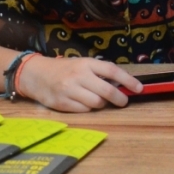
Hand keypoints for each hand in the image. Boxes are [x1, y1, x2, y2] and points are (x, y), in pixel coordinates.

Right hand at [17, 56, 140, 112]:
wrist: (35, 75)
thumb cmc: (64, 69)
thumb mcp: (82, 64)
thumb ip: (99, 72)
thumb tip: (121, 83)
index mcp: (86, 63)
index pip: (113, 71)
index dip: (128, 80)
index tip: (139, 88)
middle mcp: (78, 76)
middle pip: (107, 91)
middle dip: (120, 98)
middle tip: (124, 101)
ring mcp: (69, 91)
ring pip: (96, 103)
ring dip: (102, 104)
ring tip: (99, 100)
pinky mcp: (62, 104)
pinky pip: (84, 110)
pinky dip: (89, 109)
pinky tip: (85, 103)